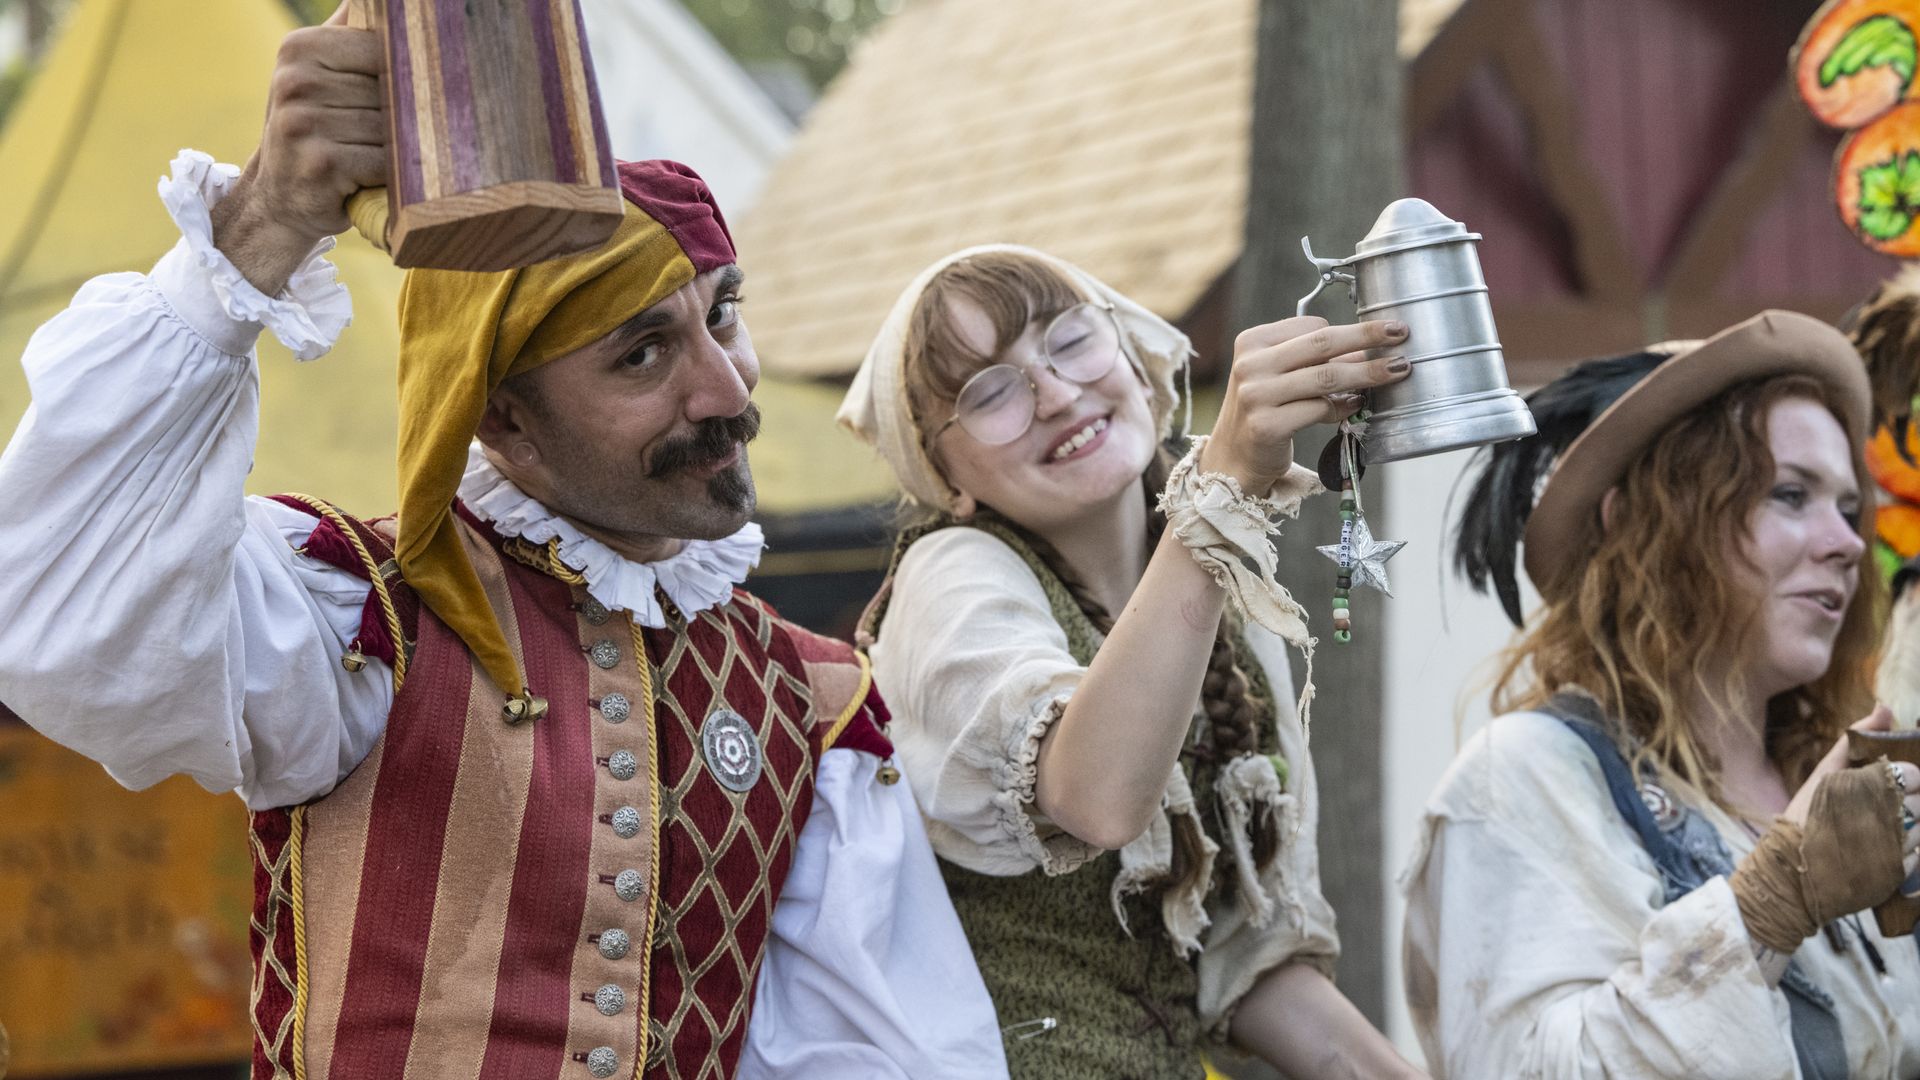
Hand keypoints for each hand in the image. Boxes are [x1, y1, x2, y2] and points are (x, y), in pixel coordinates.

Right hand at [210, 3, 384, 294]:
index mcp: (300, 48)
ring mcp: (304, 123)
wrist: (277, 198)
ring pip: (392, 129)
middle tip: (385, 136)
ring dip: (394, 150)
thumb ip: (350, 32)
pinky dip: (386, 175)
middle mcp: (295, 81)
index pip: (385, 49)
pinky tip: (365, 178)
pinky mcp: (321, 164)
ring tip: (370, 157)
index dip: (407, 77)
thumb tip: (392, 2)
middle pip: (392, 91)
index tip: (406, 95)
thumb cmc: (313, 131)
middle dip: (401, 118)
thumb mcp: (320, 74)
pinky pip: (384, 162)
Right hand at [1198, 316, 1411, 495]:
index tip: (1378, 336)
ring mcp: (1255, 395)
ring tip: (1397, 370)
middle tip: (1400, 333)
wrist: (1232, 460)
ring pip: (1326, 376)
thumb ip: (1314, 361)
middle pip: (1322, 343)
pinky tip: (1357, 406)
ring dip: (1367, 373)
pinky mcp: (1266, 425)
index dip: (1348, 332)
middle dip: (1367, 336)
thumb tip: (1367, 349)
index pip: (1310, 326)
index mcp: (1252, 342)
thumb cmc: (1263, 412)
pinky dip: (1344, 408)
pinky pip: (1319, 410)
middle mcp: (1250, 365)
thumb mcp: (1280, 377)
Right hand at [1732, 707, 1911, 952]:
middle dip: (1907, 804)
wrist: (1788, 873)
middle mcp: (1885, 818)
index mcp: (1869, 788)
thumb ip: (1855, 739)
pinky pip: (1918, 858)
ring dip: (1908, 829)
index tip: (1886, 785)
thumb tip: (1884, 706)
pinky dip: (1907, 852)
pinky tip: (1883, 850)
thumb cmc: (1803, 817)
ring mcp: (1892, 848)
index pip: (1912, 775)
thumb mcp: (1824, 773)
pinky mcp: (1895, 874)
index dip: (1904, 779)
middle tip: (1881, 809)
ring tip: (1880, 830)